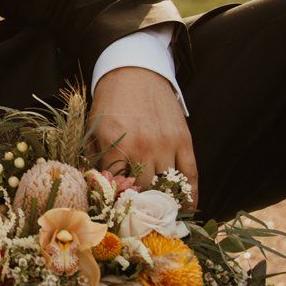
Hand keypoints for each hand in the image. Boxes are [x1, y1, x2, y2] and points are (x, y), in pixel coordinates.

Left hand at [91, 67, 198, 207]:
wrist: (135, 70)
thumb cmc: (110, 101)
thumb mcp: (94, 126)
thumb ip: (95, 157)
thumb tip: (97, 187)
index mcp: (114, 144)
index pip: (115, 186)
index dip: (115, 201)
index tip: (116, 212)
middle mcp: (140, 147)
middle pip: (142, 189)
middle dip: (139, 203)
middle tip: (138, 215)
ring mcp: (164, 144)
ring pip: (165, 184)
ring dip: (162, 200)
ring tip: (160, 213)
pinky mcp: (183, 139)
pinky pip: (190, 173)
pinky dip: (191, 193)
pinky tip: (189, 207)